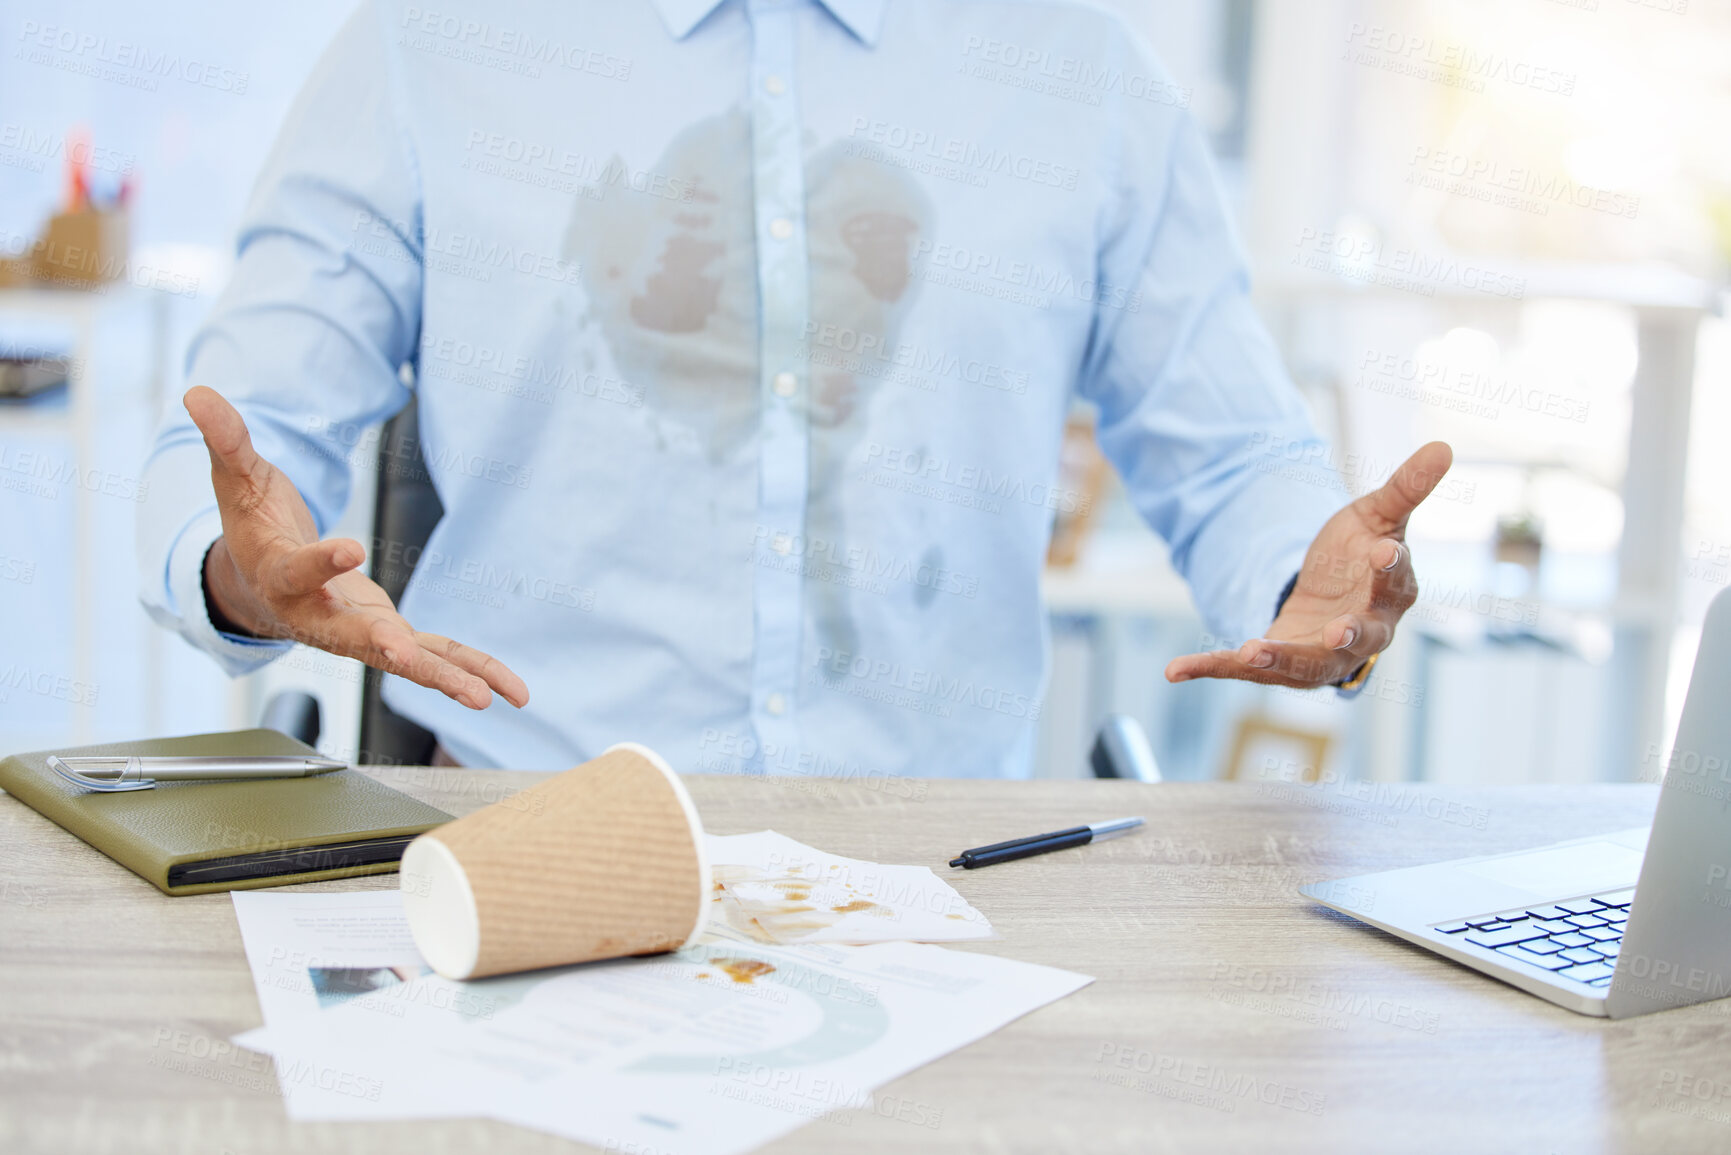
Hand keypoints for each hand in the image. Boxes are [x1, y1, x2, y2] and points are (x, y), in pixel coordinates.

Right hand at [185, 387, 529, 711]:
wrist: (261, 584)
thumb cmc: (252, 528)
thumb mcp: (237, 480)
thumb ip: (226, 441)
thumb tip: (197, 392)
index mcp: (281, 578)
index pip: (300, 570)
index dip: (324, 560)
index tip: (351, 546)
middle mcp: (319, 617)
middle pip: (352, 635)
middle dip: (381, 644)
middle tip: (405, 656)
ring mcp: (359, 632)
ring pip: (404, 658)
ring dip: (444, 677)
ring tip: (484, 699)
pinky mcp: (390, 635)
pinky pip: (436, 655)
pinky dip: (472, 671)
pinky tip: (509, 690)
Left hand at [1165, 441, 1453, 688]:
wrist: (1331, 594)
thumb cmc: (1361, 555)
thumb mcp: (1377, 515)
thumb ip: (1406, 487)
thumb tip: (1444, 445)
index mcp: (1392, 593)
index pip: (1395, 580)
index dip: (1390, 565)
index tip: (1382, 549)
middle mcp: (1362, 633)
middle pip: (1359, 639)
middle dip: (1346, 637)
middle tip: (1336, 632)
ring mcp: (1320, 656)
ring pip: (1304, 666)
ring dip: (1279, 660)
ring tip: (1250, 652)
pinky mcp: (1280, 664)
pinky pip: (1243, 670)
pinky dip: (1211, 668)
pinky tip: (1176, 669)